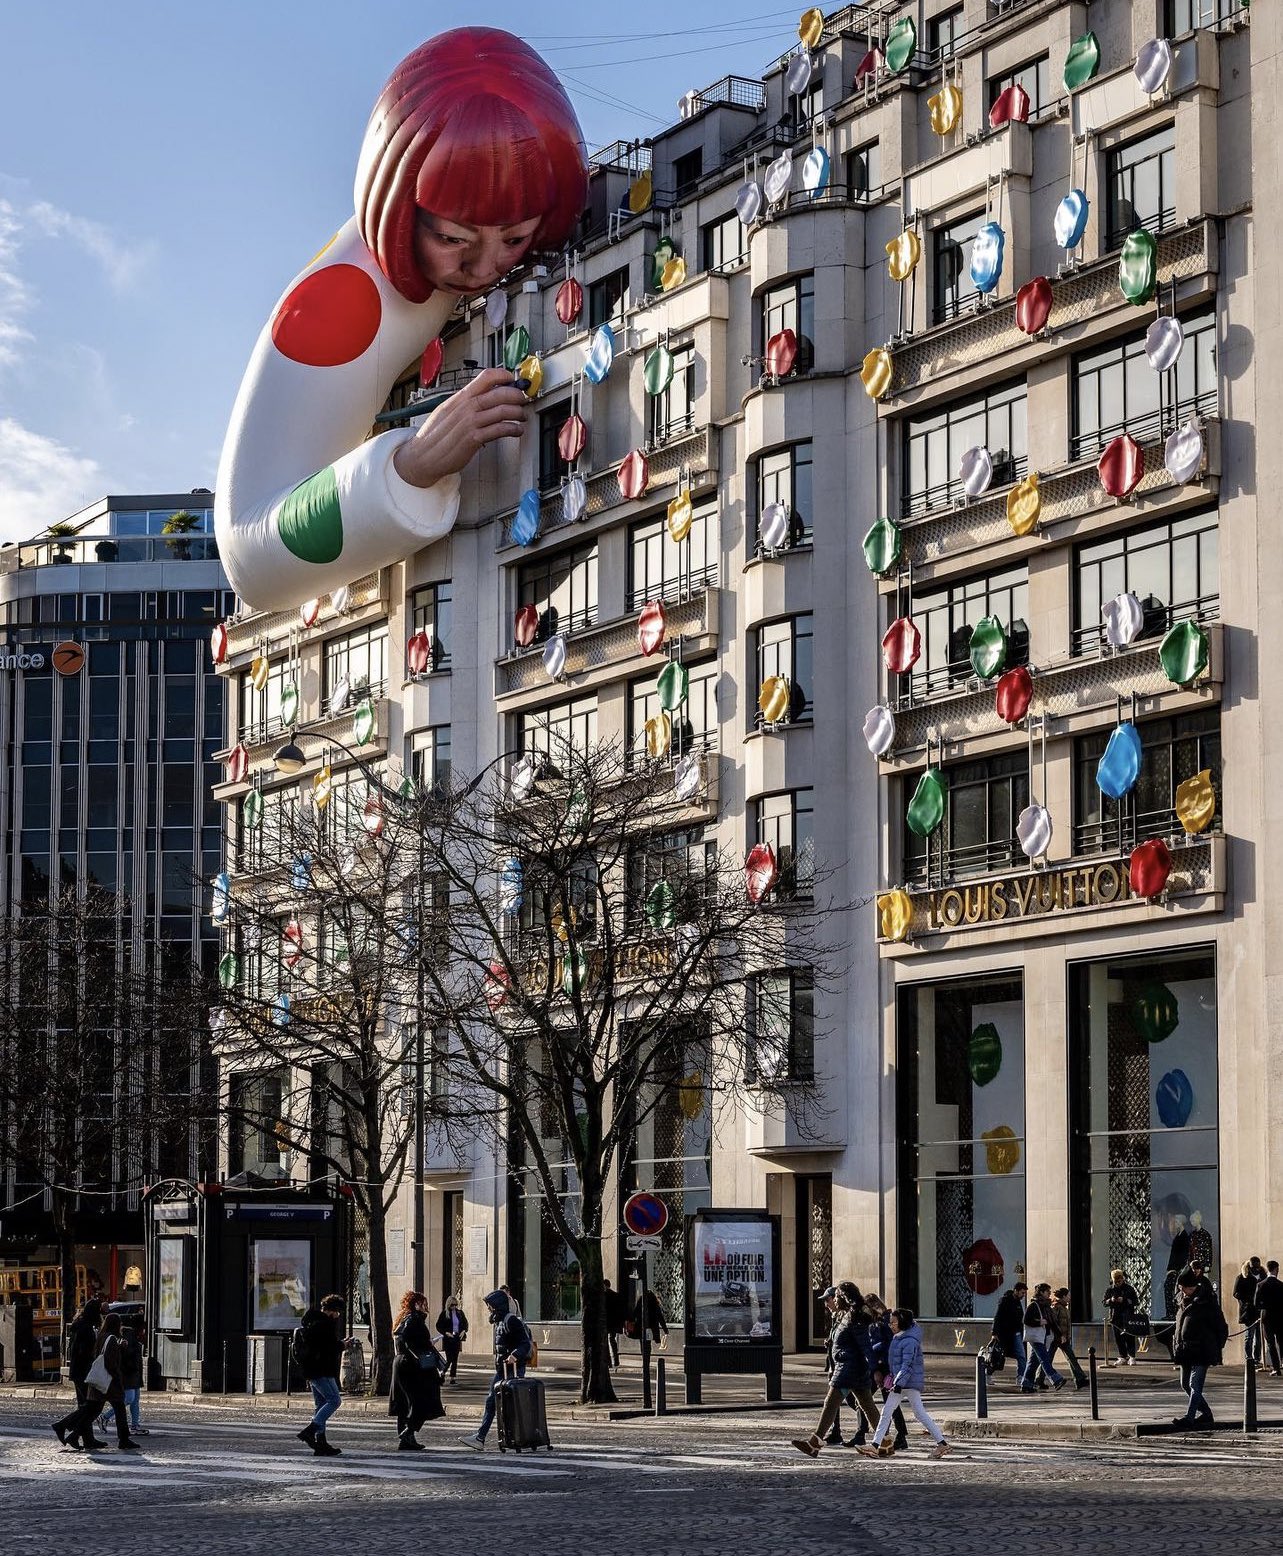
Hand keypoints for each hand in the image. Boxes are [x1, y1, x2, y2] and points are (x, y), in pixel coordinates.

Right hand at [392, 367, 530, 488]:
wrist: (422, 456)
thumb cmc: (435, 436)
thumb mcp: (447, 411)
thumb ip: (465, 403)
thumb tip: (483, 395)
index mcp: (460, 398)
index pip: (485, 377)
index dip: (503, 375)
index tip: (512, 378)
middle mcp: (466, 407)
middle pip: (499, 393)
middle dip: (517, 395)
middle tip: (523, 399)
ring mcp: (470, 423)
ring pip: (502, 411)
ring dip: (518, 413)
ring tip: (522, 416)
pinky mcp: (474, 439)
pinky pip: (499, 430)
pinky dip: (513, 429)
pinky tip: (517, 430)